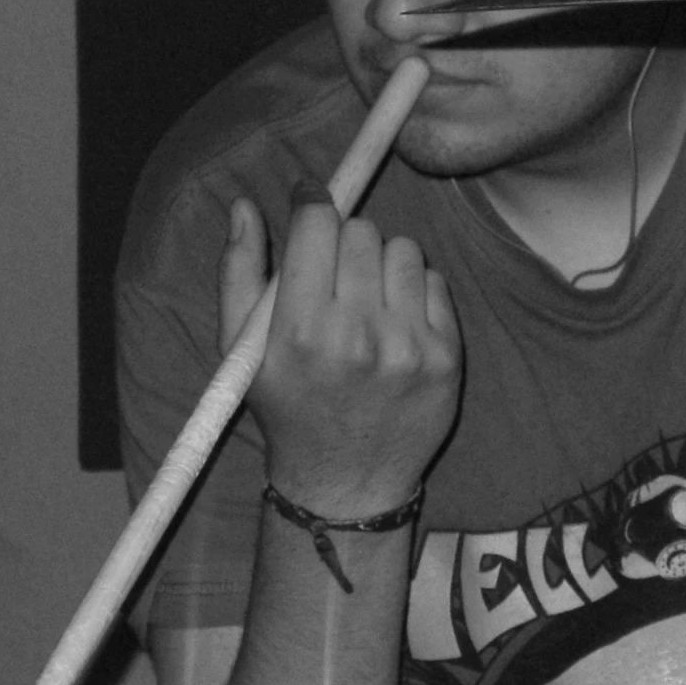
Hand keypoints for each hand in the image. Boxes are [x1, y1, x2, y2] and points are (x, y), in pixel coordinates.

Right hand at [219, 188, 460, 516]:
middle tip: (332, 272)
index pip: (318, 224)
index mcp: (299, 330)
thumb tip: (246, 205)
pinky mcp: (447, 356)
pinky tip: (394, 321)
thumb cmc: (287, 409)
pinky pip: (435, 280)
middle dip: (343, 241)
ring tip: (365, 297)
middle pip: (361, 230)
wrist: (345, 482)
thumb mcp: (242, 351)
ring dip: (381, 262)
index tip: (310, 202)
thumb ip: (238, 272)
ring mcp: (408, 346)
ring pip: (402, 249)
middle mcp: (357, 335)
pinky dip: (414, 290)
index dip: (312, 203)